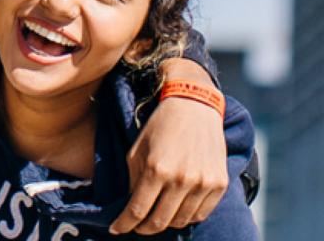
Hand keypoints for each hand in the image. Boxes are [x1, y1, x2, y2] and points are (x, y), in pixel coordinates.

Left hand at [110, 60, 227, 233]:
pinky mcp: (220, 184)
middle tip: (135, 227)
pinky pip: (201, 214)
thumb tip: (132, 207)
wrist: (194, 107)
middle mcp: (182, 179)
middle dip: (143, 228)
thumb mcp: (136, 150)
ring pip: (181, 221)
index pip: (138, 210)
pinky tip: (176, 211)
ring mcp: (203, 183)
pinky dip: (186, 217)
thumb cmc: (159, 127)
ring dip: (165, 223)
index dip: (124, 224)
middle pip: (160, 221)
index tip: (115, 230)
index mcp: (156, 169)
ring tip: (155, 217)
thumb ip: (133, 180)